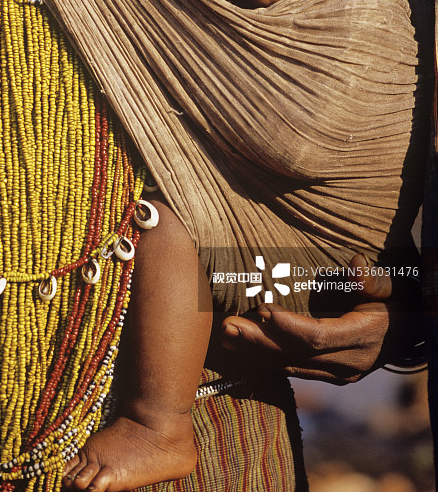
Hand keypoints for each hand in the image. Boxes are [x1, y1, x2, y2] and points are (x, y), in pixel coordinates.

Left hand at [220, 254, 419, 383]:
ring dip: (255, 352)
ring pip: (290, 366)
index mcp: (364, 337)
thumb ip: (373, 279)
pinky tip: (242, 349)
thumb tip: (355, 264)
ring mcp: (339, 374)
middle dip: (259, 341)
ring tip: (225, 337)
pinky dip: (266, 359)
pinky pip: (293, 370)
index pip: (318, 336)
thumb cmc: (402, 299)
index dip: (287, 325)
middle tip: (228, 326)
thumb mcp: (394, 284)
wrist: (416, 332)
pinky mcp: (329, 376)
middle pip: (296, 355)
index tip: (261, 308)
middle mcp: (349, 363)